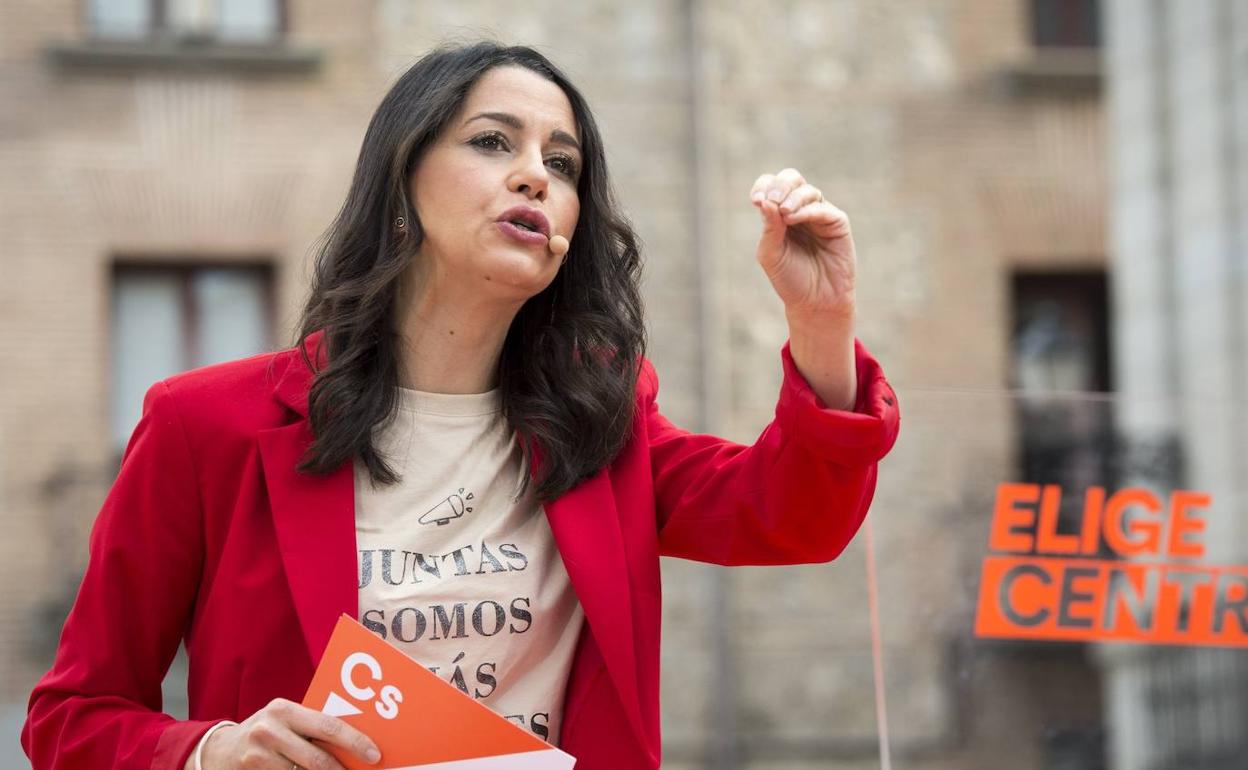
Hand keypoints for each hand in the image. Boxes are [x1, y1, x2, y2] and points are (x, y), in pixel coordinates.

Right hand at [194, 698, 379, 769]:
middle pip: (317, 757)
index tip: (374, 755)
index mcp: (285, 709)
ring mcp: (258, 753)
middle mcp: (270, 729)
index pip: (328, 726)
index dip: (355, 742)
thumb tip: (354, 742)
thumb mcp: (285, 721)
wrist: (219, 751)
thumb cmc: (266, 733)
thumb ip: (311, 727)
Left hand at [750, 168, 855, 321]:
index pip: (771, 187)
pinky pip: (823, 208)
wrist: (814, 302)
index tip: (756, 201)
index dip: (763, 187)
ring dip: (793, 198)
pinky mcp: (837, 223)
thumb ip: (769, 228)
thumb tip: (766, 200)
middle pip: (791, 179)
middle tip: (771, 200)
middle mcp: (800, 210)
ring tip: (784, 213)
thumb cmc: (790, 280)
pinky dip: (807, 210)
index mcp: (779, 215)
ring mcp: (820, 215)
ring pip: (807, 191)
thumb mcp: (771, 254)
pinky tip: (795, 217)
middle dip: (780, 186)